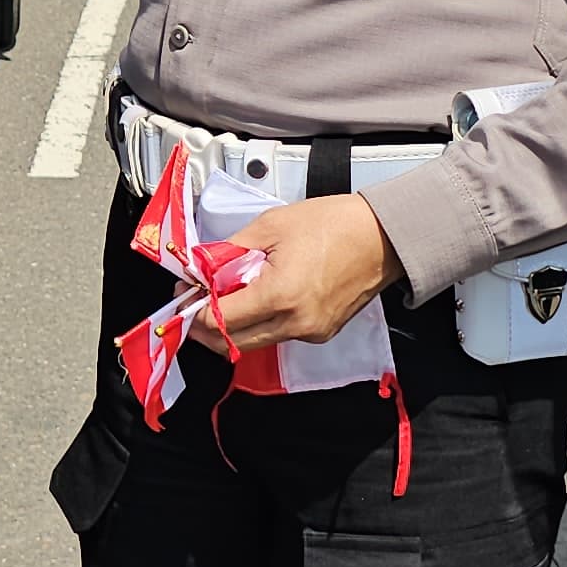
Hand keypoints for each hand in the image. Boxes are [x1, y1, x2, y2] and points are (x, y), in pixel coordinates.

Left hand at [202, 194, 400, 354]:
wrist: (382, 236)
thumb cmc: (333, 224)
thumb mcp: (270, 226)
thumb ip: (229, 252)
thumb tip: (200, 269)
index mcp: (280, 296)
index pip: (219, 321)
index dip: (194, 309)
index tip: (185, 293)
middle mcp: (296, 323)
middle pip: (232, 342)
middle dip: (206, 324)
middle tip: (196, 298)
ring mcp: (311, 333)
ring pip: (254, 341)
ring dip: (232, 324)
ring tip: (225, 293)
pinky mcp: (321, 333)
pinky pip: (278, 334)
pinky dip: (259, 321)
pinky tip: (256, 296)